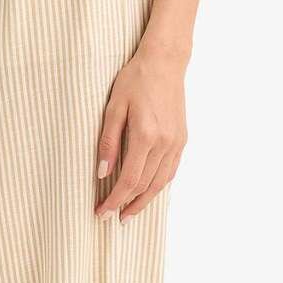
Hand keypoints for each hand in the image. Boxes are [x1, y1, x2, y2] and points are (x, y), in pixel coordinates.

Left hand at [94, 47, 186, 221]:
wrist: (164, 63)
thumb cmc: (135, 80)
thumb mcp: (114, 107)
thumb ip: (108, 141)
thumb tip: (101, 173)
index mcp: (146, 135)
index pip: (129, 179)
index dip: (114, 200)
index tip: (101, 212)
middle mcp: (164, 143)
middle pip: (145, 185)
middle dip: (126, 205)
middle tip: (110, 219)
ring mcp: (176, 142)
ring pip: (160, 182)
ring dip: (144, 201)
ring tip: (128, 213)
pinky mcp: (181, 139)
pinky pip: (170, 171)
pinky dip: (158, 186)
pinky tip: (147, 192)